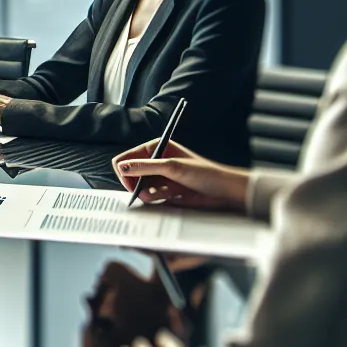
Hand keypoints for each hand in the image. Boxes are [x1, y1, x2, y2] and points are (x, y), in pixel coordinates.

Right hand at [111, 138, 249, 211]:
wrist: (224, 192)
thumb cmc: (205, 173)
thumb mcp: (173, 167)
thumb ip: (145, 167)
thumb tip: (122, 167)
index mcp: (156, 148)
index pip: (126, 158)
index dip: (125, 171)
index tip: (131, 183)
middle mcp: (156, 161)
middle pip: (130, 174)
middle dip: (136, 184)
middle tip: (145, 192)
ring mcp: (161, 176)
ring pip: (140, 187)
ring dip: (148, 193)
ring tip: (165, 193)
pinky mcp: (165, 190)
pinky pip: (151, 195)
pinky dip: (157, 198)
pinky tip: (171, 196)